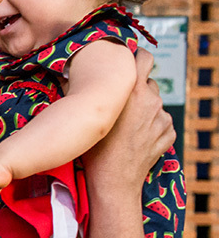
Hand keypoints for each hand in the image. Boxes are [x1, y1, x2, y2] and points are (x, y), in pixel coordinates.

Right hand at [85, 55, 173, 191]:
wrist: (113, 181)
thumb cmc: (94, 150)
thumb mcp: (88, 117)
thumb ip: (87, 93)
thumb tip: (69, 76)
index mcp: (132, 91)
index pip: (144, 58)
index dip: (138, 56)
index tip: (132, 60)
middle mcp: (152, 100)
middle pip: (148, 84)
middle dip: (136, 90)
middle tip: (122, 104)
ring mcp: (162, 117)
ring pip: (154, 104)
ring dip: (144, 109)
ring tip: (126, 126)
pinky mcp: (168, 132)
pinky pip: (161, 122)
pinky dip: (151, 126)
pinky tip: (136, 137)